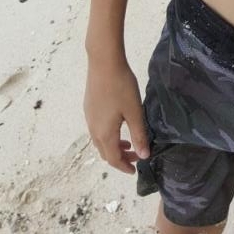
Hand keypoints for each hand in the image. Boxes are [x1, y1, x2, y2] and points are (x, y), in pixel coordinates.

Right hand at [84, 59, 149, 173]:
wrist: (103, 62)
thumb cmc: (121, 86)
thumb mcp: (134, 112)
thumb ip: (139, 135)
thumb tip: (144, 155)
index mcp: (105, 133)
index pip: (113, 158)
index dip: (124, 166)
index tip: (135, 170)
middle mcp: (93, 129)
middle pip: (105, 152)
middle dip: (120, 157)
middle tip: (136, 156)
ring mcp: (89, 118)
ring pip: (100, 141)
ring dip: (113, 146)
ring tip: (128, 142)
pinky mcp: (89, 107)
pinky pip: (97, 130)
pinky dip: (108, 135)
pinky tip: (118, 125)